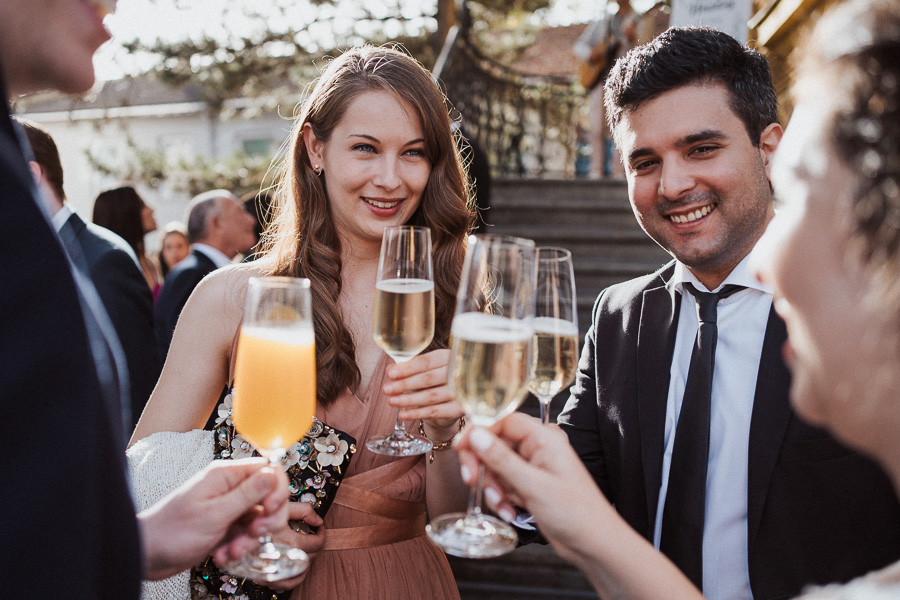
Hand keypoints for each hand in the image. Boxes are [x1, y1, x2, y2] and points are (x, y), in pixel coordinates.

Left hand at [138, 458, 289, 580]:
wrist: (146, 555)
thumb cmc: (172, 531)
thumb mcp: (215, 513)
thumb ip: (248, 494)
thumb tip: (273, 474)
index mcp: (226, 476)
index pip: (268, 470)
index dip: (276, 489)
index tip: (269, 509)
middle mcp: (230, 488)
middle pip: (270, 496)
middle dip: (268, 519)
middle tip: (256, 533)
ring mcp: (228, 508)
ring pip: (260, 518)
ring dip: (251, 538)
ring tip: (233, 551)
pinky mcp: (225, 526)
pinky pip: (246, 534)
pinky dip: (240, 547)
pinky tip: (224, 555)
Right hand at [252, 501, 324, 590]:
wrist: (232, 528)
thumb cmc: (258, 515)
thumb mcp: (282, 507)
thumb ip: (304, 511)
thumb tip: (318, 520)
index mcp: (291, 541)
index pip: (317, 543)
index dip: (322, 535)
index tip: (319, 530)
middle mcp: (284, 558)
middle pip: (310, 557)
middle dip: (314, 546)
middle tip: (311, 537)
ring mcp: (274, 570)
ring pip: (300, 572)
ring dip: (306, 562)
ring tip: (305, 551)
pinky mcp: (265, 577)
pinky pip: (286, 584)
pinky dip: (295, 578)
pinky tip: (296, 568)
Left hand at [383, 349, 462, 429]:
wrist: (451, 402)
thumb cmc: (434, 381)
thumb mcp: (423, 371)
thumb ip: (408, 368)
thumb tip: (391, 370)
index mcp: (448, 357)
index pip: (425, 362)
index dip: (407, 368)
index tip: (390, 374)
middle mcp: (458, 372)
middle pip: (428, 378)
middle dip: (404, 384)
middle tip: (386, 389)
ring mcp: (461, 391)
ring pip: (431, 396)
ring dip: (408, 399)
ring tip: (392, 401)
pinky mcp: (460, 408)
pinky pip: (435, 411)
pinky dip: (417, 413)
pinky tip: (403, 414)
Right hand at [457, 415, 703, 599]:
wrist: (594, 544)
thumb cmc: (576, 513)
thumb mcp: (533, 485)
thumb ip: (501, 459)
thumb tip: (475, 435)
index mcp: (544, 438)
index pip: (503, 420)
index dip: (479, 431)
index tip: (461, 447)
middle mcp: (538, 448)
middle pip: (495, 443)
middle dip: (482, 464)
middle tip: (472, 480)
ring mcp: (533, 467)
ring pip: (496, 466)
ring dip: (493, 487)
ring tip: (504, 506)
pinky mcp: (529, 485)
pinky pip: (503, 484)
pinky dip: (502, 498)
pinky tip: (511, 513)